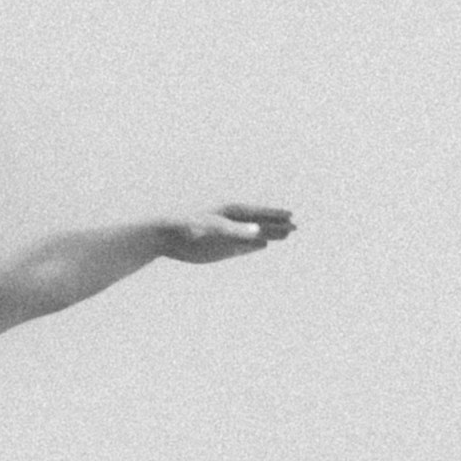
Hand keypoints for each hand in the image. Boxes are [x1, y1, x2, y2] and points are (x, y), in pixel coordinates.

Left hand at [154, 206, 293, 260]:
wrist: (165, 235)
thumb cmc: (189, 228)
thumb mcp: (214, 229)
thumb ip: (238, 233)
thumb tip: (260, 234)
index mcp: (230, 212)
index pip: (259, 213)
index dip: (275, 215)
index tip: (291, 215)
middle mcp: (231, 222)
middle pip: (260, 223)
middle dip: (278, 225)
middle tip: (295, 227)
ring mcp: (226, 235)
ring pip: (253, 235)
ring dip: (269, 235)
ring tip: (285, 235)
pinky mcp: (219, 247)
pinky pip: (241, 246)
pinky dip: (253, 246)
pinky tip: (261, 247)